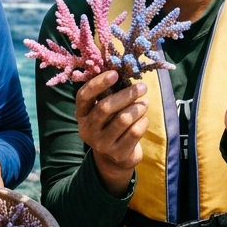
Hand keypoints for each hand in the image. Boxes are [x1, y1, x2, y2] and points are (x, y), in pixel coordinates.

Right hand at [75, 70, 148, 196]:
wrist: (114, 158)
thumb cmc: (111, 125)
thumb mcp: (104, 110)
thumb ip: (109, 93)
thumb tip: (123, 68)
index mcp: (81, 114)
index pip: (84, 96)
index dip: (98, 83)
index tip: (115, 73)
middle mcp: (87, 129)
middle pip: (105, 107)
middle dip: (126, 94)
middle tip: (142, 87)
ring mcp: (101, 144)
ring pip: (123, 119)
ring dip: (138, 108)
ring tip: (144, 103)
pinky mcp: (117, 153)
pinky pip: (134, 132)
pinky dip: (143, 122)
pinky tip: (144, 119)